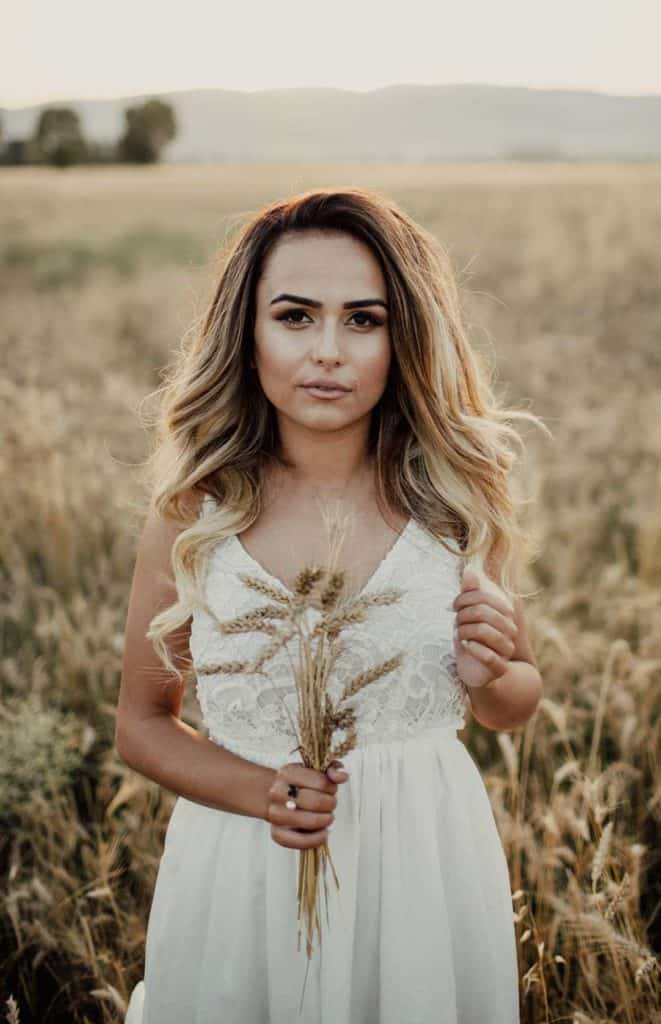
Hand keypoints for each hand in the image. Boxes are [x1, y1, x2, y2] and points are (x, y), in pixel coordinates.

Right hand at [266, 760, 348, 849]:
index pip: (320, 782)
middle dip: (330, 804)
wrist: (274, 796)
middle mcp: (278, 792)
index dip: (332, 788)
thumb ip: (331, 769)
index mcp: (288, 773)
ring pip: (310, 822)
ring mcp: (275, 814)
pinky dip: (316, 839)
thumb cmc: (299, 783)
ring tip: (327, 817)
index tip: (331, 789)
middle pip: (316, 802)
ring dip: (326, 821)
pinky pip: (300, 841)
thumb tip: (342, 776)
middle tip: (330, 804)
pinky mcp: (277, 833)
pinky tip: (323, 833)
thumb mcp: (313, 770)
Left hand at [452, 566, 517, 687]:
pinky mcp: (499, 669)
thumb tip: (469, 570)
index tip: (452, 606)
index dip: (464, 598)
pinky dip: (473, 649)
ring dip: (464, 631)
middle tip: (455, 623)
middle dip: (462, 616)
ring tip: (460, 634)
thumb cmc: (472, 637)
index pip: (484, 597)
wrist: (477, 670)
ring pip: (483, 631)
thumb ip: (470, 592)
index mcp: (505, 614)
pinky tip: (465, 646)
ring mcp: (506, 650)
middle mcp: (510, 630)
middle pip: (482, 613)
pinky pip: (488, 656)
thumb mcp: (468, 614)